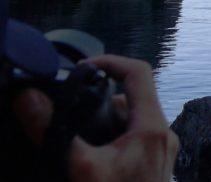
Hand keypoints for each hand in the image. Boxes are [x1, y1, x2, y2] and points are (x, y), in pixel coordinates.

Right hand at [13, 55, 178, 181]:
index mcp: (152, 127)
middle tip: (69, 104)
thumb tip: (28, 97)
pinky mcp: (154, 167)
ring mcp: (162, 152)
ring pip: (132, 120)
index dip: (110, 61)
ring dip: (105, 119)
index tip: (81, 68)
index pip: (139, 72)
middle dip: (100, 97)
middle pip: (133, 97)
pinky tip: (88, 154)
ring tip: (75, 131)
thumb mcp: (79, 168)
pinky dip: (112, 138)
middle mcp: (163, 135)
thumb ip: (53, 129)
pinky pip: (134, 139)